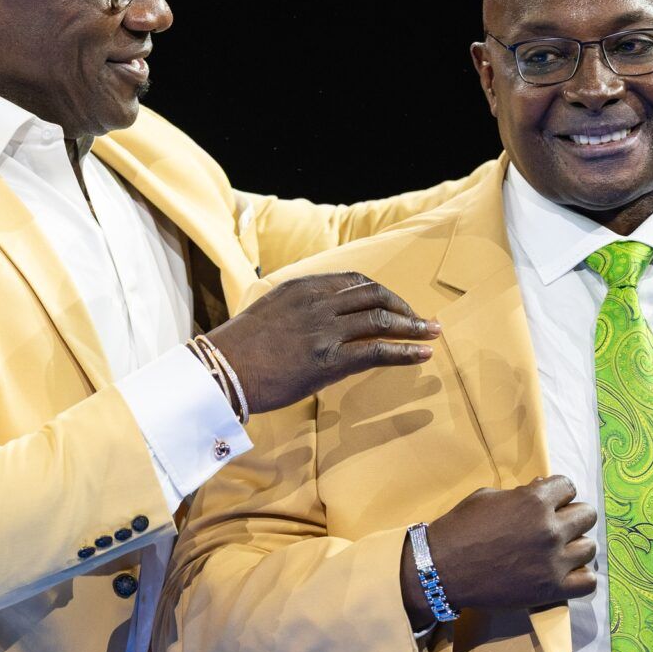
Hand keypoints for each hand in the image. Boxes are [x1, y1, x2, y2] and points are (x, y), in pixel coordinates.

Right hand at [207, 272, 438, 414]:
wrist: (221, 371)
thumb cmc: (239, 349)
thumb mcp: (270, 312)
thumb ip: (300, 309)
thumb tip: (325, 320)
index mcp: (303, 287)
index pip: (355, 281)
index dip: (382, 292)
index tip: (395, 305)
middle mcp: (317, 302)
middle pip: (374, 295)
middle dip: (403, 307)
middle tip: (421, 321)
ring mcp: (324, 330)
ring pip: (381, 320)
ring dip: (412, 326)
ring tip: (432, 334)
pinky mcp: (328, 359)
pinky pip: (377, 351)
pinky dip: (405, 352)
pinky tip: (422, 355)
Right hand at [402, 475, 597, 628]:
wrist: (441, 569)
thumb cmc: (460, 527)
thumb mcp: (488, 496)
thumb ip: (521, 493)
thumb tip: (543, 487)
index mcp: (535, 500)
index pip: (568, 487)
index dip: (558, 494)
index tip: (549, 503)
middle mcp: (550, 529)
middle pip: (587, 515)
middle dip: (571, 516)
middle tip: (556, 525)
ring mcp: (554, 561)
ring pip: (590, 547)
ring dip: (576, 546)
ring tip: (560, 551)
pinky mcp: (552, 590)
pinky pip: (588, 581)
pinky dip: (580, 576)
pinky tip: (566, 573)